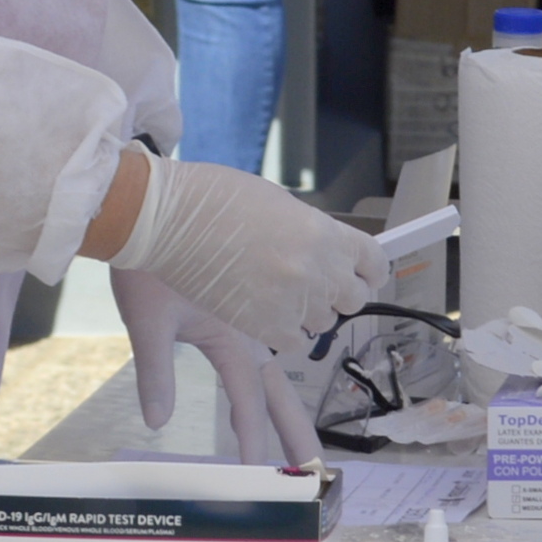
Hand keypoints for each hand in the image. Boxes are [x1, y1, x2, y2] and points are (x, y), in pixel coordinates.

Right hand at [106, 152, 382, 350]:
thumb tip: (324, 252)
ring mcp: (297, 301)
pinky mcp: (267, 326)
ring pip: (324, 321)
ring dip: (308, 312)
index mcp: (327, 234)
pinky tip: (262, 313)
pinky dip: (284, 332)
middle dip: (337, 293)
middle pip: (354, 297)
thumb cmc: (214, 199)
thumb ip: (310, 235)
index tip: (360, 273)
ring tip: (276, 295)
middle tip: (311, 286)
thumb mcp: (278, 204)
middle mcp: (321, 270)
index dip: (367, 270)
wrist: (167, 217)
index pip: (374, 262)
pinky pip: (296, 342)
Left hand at [111, 265, 322, 463]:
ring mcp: (264, 304)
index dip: (251, 436)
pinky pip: (311, 300)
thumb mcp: (146, 321)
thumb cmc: (143, 266)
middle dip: (296, 431)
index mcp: (229, 341)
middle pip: (283, 390)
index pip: (247, 399)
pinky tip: (337, 320)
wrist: (151, 208)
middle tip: (312, 465)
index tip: (253, 468)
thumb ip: (155, 371)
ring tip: (315, 414)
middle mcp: (254, 328)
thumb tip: (157, 421)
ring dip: (304, 385)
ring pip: (304, 348)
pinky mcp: (265, 279)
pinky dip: (329, 311)